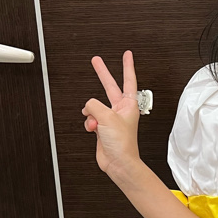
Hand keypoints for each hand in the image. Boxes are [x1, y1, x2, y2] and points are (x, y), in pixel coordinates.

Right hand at [82, 50, 141, 174]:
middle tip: (96, 60)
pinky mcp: (102, 128)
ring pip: (94, 106)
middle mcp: (120, 110)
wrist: (118, 163)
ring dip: (92, 115)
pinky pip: (90, 119)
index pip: (128, 79)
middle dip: (102, 74)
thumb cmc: (122, 143)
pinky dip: (89, 124)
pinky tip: (94, 130)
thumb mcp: (107, 118)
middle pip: (109, 86)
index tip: (127, 55)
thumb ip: (94, 105)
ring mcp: (110, 118)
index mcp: (129, 104)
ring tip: (97, 124)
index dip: (127, 66)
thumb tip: (88, 107)